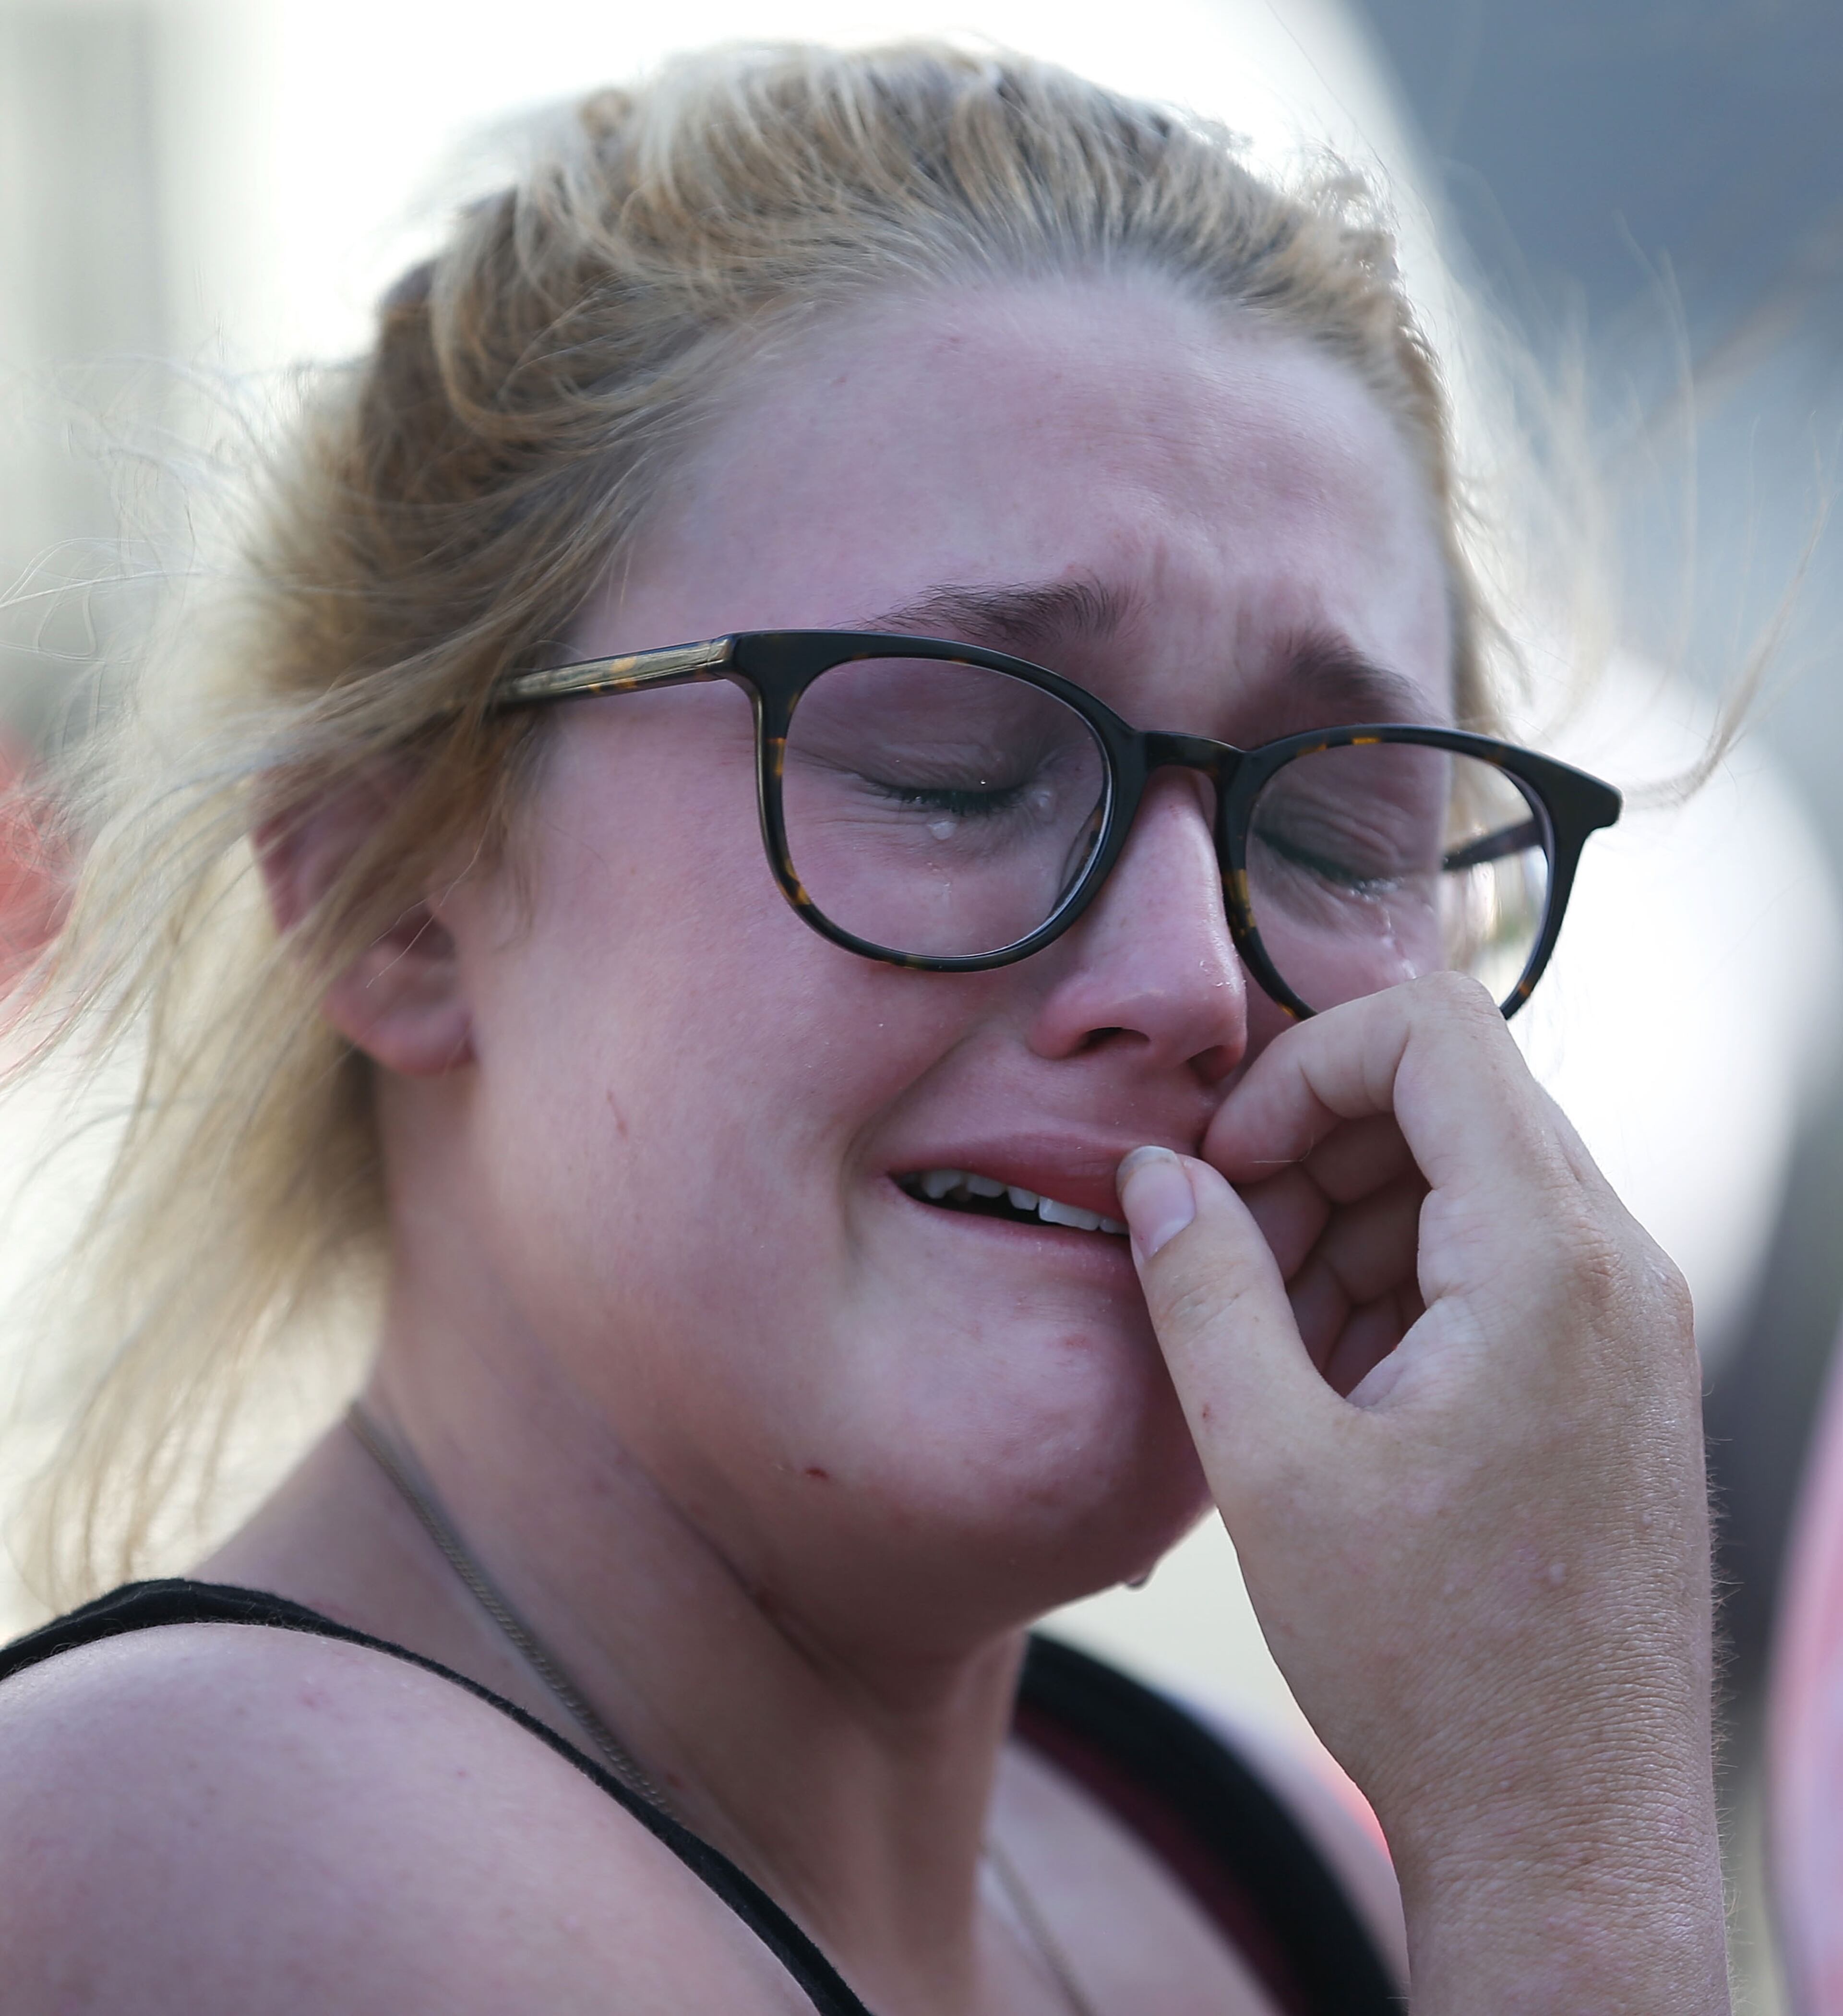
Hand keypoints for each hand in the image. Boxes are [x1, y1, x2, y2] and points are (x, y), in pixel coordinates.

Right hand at [1116, 973, 1727, 2014]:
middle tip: (1224, 1260)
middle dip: (1313, 1152)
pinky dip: (1399, 1285)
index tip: (1224, 1166)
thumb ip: (1205, 1290)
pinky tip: (1331, 1390)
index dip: (1302, 1070)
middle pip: (1450, 1101)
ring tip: (1270, 1349)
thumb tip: (1156, 1177)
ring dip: (1345, 1225)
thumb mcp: (1271, 1466)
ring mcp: (1631, 1325)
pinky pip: (1498, 1263)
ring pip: (1468, 1181)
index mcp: (1550, 1261)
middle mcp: (1620, 1268)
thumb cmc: (1430, 1667)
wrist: (1567, 1831)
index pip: (1433, 1033)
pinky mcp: (1616, 1378)